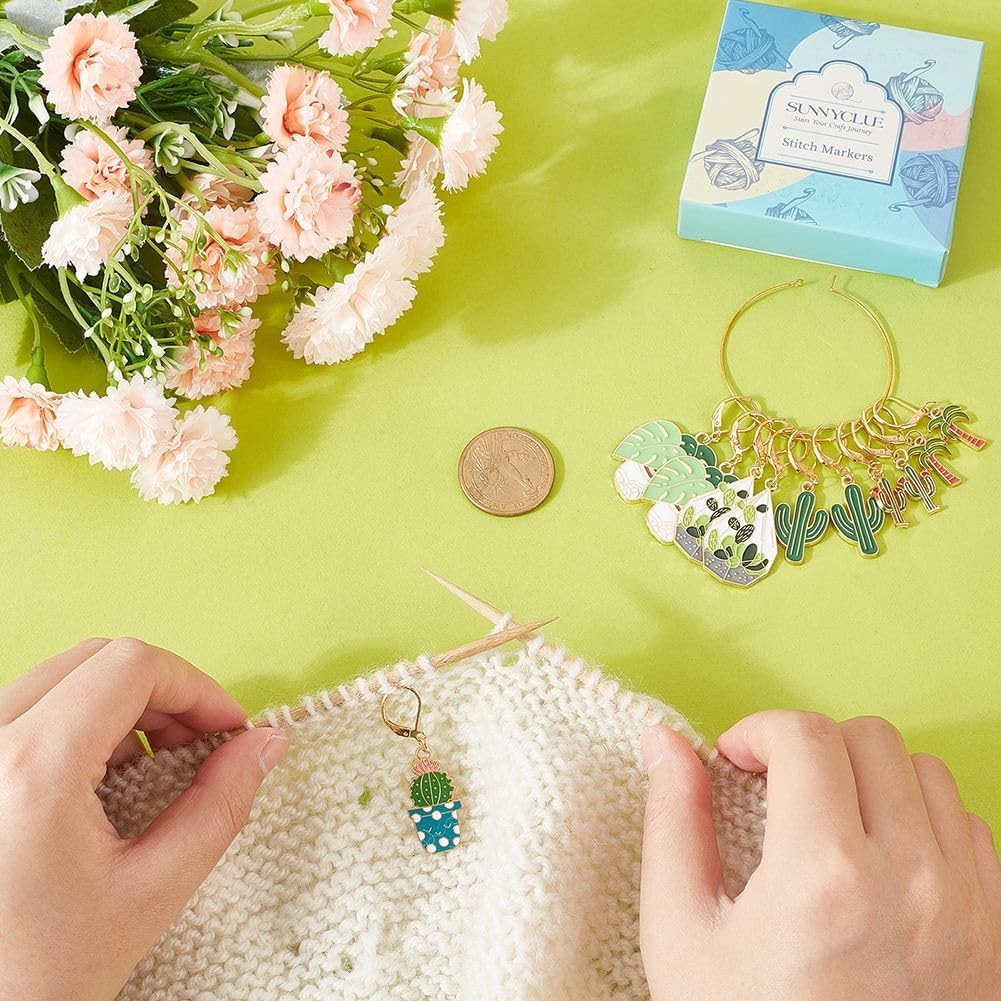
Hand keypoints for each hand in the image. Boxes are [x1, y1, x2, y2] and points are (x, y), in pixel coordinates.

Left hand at [0, 638, 288, 1000]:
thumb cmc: (40, 974)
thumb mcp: (151, 892)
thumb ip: (220, 806)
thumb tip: (267, 745)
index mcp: (32, 769)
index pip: (132, 667)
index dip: (197, 688)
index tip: (229, 729)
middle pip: (96, 660)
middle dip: (164, 693)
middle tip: (200, 743)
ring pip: (62, 678)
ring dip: (124, 704)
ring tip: (156, 763)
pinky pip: (32, 707)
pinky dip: (82, 720)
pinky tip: (106, 776)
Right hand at [640, 711, 1000, 999]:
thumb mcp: (681, 934)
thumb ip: (672, 822)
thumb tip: (664, 742)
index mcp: (821, 872)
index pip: (804, 735)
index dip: (757, 730)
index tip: (736, 762)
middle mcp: (906, 878)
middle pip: (868, 737)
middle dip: (810, 747)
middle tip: (775, 789)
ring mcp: (962, 906)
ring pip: (926, 771)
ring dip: (869, 776)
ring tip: (827, 819)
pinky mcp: (994, 931)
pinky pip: (969, 826)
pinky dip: (921, 818)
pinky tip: (877, 855)